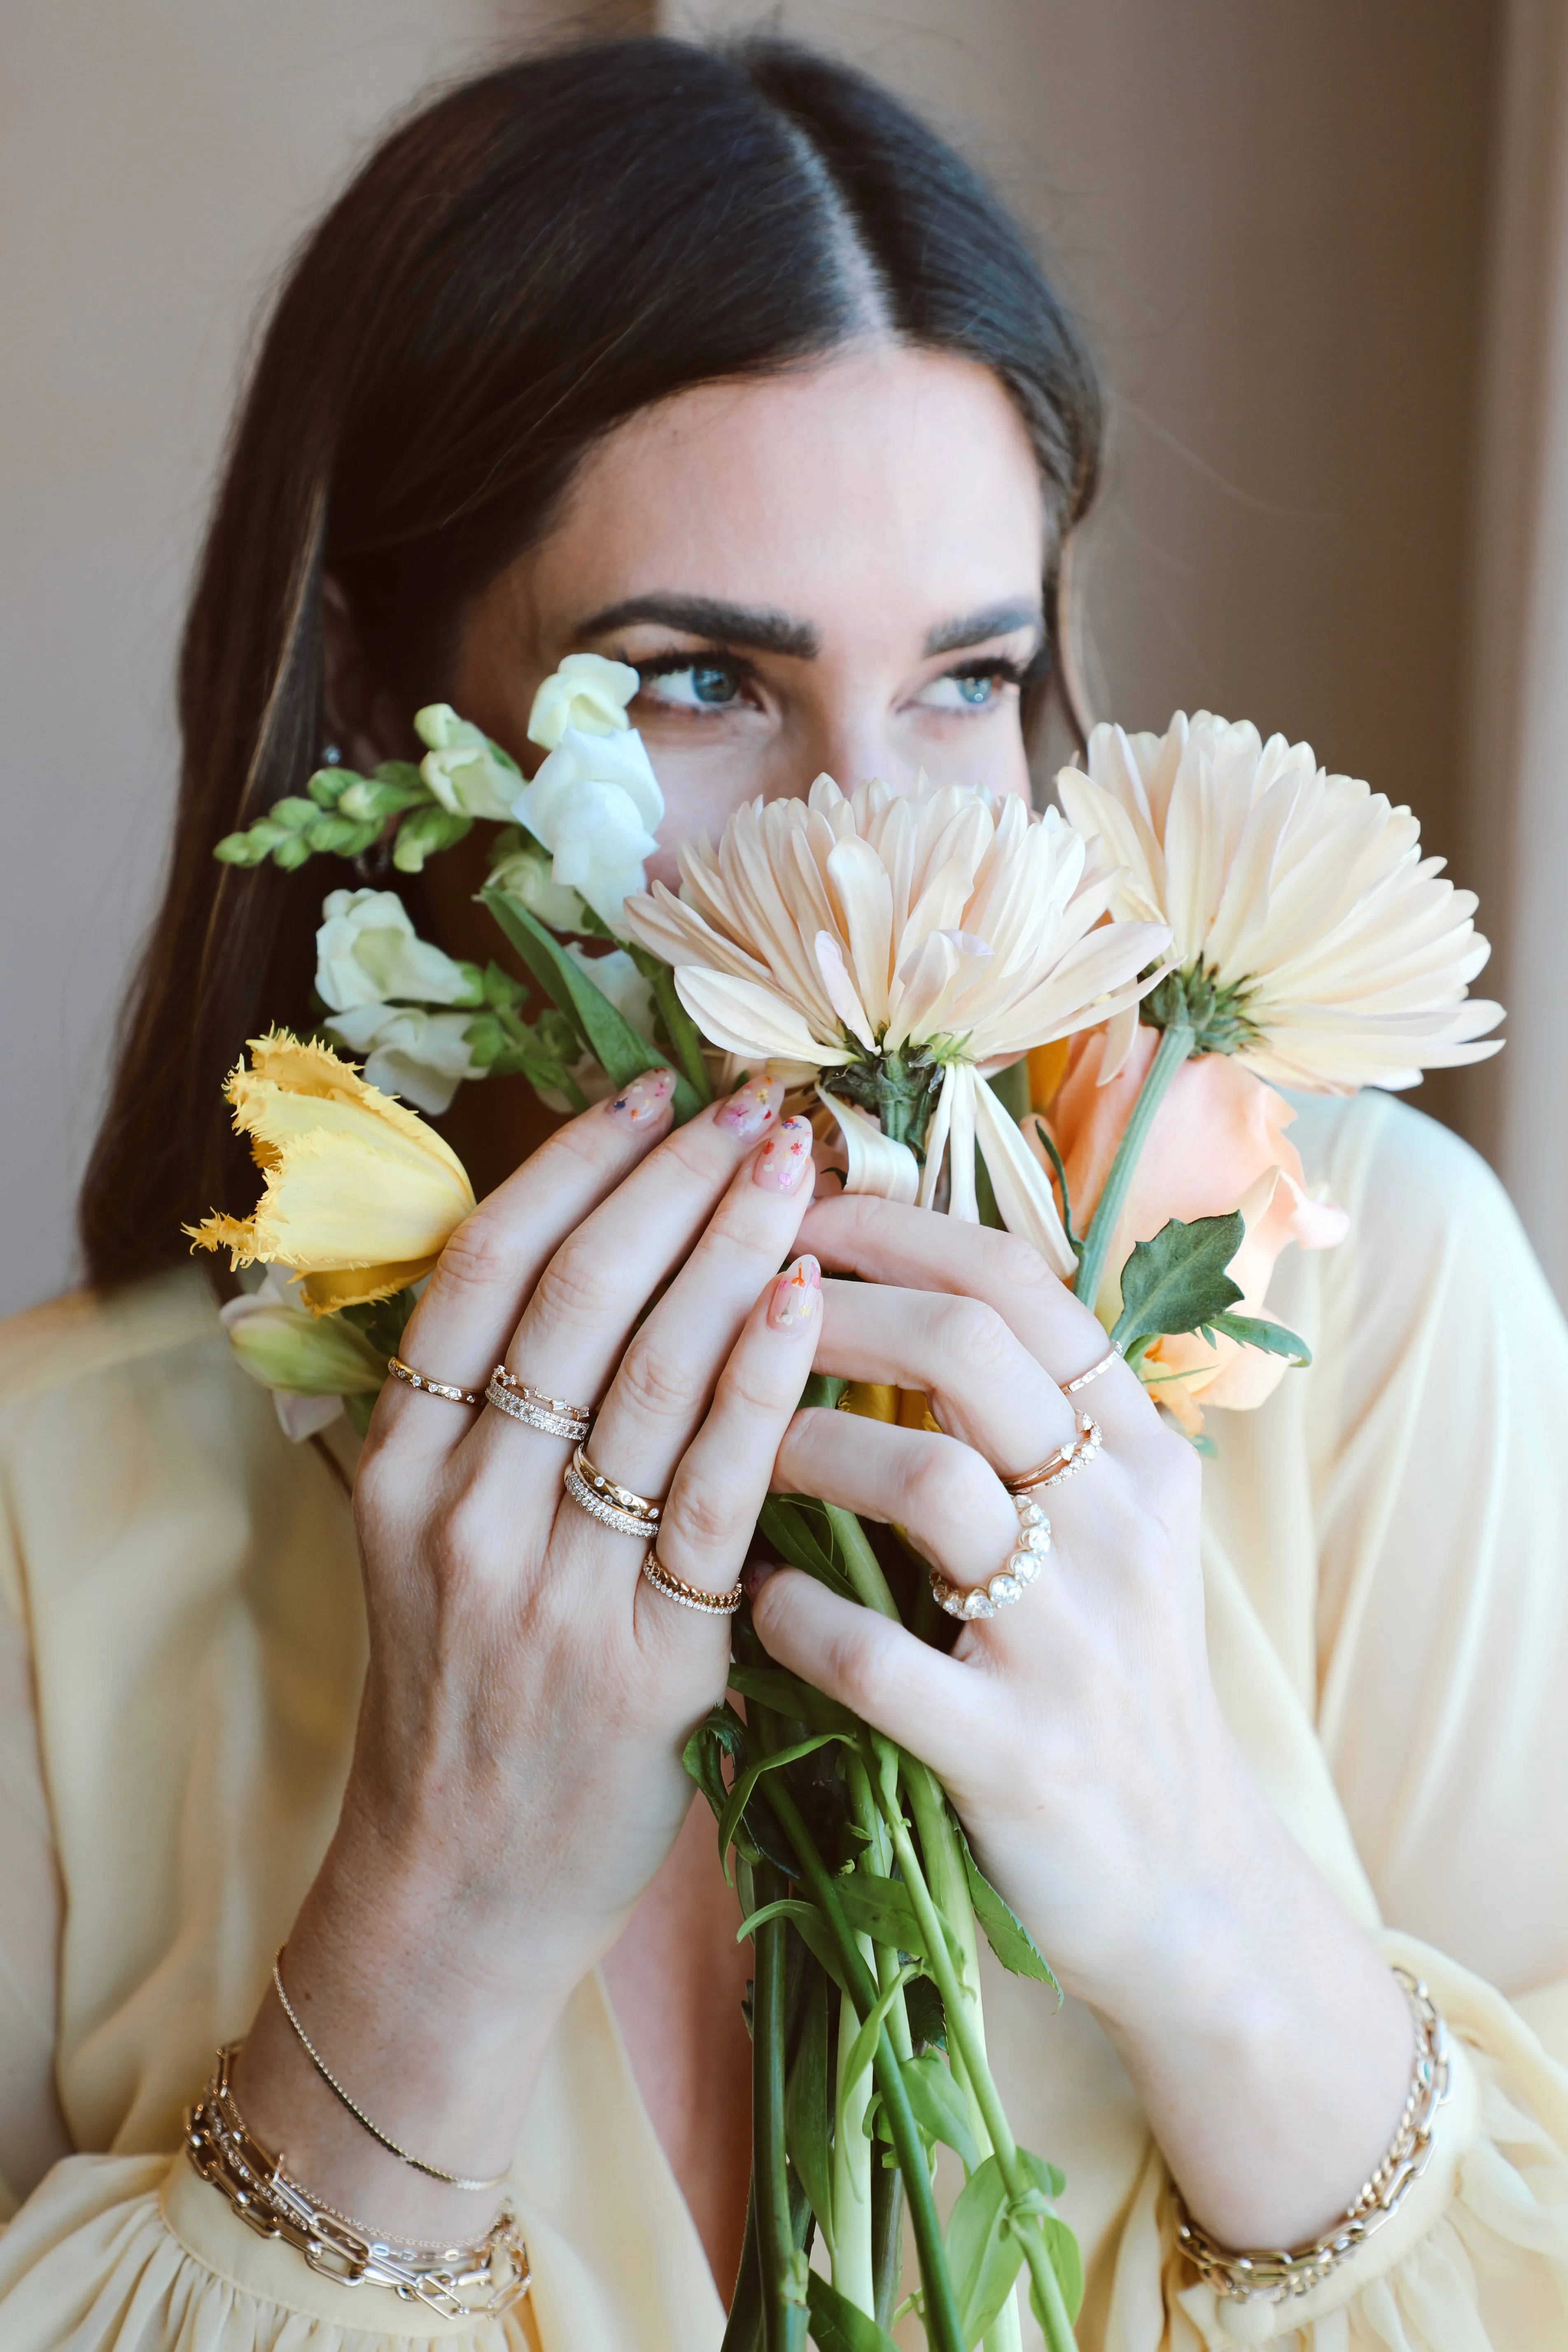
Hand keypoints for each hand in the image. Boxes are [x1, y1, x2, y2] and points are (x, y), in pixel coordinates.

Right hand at [235, 1073, 822, 2237]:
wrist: (461, 1884)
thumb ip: (485, 1416)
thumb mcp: (429, 1542)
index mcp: (401, 1465)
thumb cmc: (467, 1693)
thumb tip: (590, 1248)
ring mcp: (548, 1587)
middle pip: (574, 1299)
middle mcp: (461, 1511)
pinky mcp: (645, 1659)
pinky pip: (714, 1494)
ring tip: (798, 1168)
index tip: (650, 1093)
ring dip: (732, 1252)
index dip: (573, 1165)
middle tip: (755, 1107)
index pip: (485, 1271)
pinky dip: (762, 1387)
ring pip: (648, 1376)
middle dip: (673, 1183)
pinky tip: (809, 1302)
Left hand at [751, 1194, 1413, 2250]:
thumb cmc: (1105, 1675)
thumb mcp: (1106, 1528)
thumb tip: (881, 1281)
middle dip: (834, 1307)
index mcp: (1140, 1452)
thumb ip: (1024, 1416)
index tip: (798, 1203)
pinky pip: (875, 1652)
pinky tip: (755, 1600)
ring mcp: (1073, 1639)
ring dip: (801, 1449)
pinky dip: (792, 1613)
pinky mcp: (1016, 1751)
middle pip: (970, 1348)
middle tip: (743, 1301)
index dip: (898, 1224)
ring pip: (924, 1481)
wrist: (1180, 1882)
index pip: (1021, 1282)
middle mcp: (1121, 1523)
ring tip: (733, 1451)